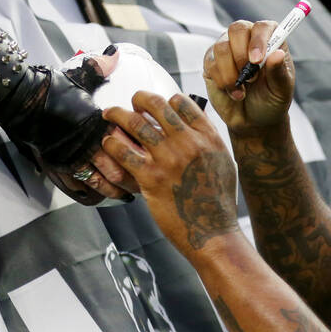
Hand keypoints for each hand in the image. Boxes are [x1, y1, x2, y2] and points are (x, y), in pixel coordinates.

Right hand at [0, 46, 136, 204]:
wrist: (25, 102)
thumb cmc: (53, 89)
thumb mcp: (79, 77)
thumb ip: (99, 68)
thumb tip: (113, 55)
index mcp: (102, 118)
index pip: (131, 136)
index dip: (144, 147)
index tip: (155, 152)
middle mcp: (93, 137)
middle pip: (124, 161)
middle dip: (138, 173)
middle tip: (149, 180)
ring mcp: (78, 153)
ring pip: (108, 177)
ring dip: (121, 186)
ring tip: (132, 191)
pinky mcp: (64, 164)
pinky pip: (87, 183)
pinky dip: (101, 192)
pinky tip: (110, 194)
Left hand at [102, 92, 240, 257]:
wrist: (213, 233)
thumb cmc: (218, 202)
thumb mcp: (222, 162)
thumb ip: (207, 142)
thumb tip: (194, 128)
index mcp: (208, 137)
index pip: (181, 102)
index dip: (165, 100)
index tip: (156, 106)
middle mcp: (188, 143)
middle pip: (156, 104)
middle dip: (138, 98)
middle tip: (130, 103)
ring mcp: (168, 159)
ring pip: (135, 122)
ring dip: (117, 114)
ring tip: (109, 114)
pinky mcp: (151, 178)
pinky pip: (123, 152)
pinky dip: (111, 143)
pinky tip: (108, 144)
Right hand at [202, 20, 295, 136]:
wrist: (253, 120)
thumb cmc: (271, 100)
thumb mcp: (281, 90)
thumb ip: (278, 72)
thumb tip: (277, 54)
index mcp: (270, 40)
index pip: (262, 27)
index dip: (258, 40)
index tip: (257, 60)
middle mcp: (248, 40)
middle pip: (237, 29)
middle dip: (241, 55)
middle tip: (251, 79)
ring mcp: (228, 49)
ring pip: (221, 47)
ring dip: (231, 72)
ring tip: (242, 90)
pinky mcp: (212, 62)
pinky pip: (211, 63)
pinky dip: (222, 81)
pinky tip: (233, 92)